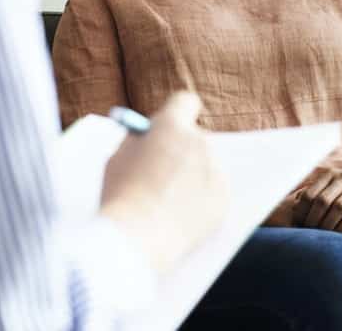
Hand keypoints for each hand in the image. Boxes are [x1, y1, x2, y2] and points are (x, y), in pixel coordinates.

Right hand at [98, 92, 227, 272]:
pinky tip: (182, 218)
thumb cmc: (119, 197)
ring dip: (195, 178)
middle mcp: (199, 141)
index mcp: (171, 125)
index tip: (174, 123)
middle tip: (170, 168)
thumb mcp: (118, 158)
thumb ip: (138, 142)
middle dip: (184, 151)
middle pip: (197, 138)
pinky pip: (216, 194)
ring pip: (208, 167)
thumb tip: (150, 137)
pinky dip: (203, 203)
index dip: (178, 112)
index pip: (185, 102)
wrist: (135, 239)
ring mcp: (215, 170)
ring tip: (171, 203)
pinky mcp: (224, 199)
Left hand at [295, 168, 341, 235]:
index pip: (310, 193)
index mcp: (331, 174)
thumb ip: (319, 190)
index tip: (298, 223)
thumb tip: (294, 204)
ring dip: (328, 224)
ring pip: (338, 207)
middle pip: (322, 200)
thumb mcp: (336, 182)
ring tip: (322, 236)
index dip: (302, 210)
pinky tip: (340, 235)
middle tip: (309, 233)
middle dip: (313, 219)